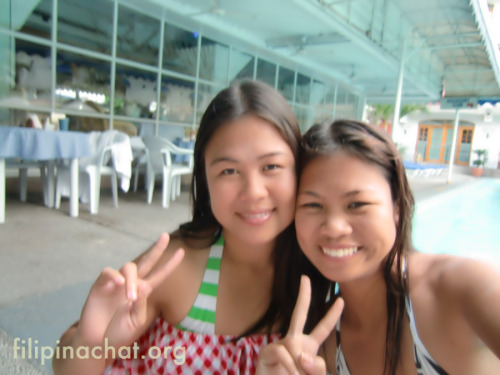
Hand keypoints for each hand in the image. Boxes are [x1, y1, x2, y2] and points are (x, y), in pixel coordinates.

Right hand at [75, 233, 183, 348]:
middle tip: (166, 236)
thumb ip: (141, 304)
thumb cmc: (118, 334)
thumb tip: (144, 284)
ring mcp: (116, 283)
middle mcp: (131, 284)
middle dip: (156, 249)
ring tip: (130, 298)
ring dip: (132, 280)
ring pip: (128, 267)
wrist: (97, 343)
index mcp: (143, 292)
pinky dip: (114, 275)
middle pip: (146, 261)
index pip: (159, 275)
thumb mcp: (135, 322)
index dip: (170, 264)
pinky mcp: (100, 285)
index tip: (182, 251)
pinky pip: (108, 272)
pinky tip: (119, 284)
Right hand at [257, 275, 343, 374]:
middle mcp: (294, 341)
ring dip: (298, 367)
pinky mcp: (267, 352)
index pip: (323, 329)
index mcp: (308, 346)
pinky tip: (287, 374)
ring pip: (294, 345)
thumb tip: (302, 354)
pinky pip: (283, 353)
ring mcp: (280, 345)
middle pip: (299, 314)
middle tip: (305, 277)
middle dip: (303, 296)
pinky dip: (289, 366)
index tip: (341, 300)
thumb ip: (317, 367)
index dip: (333, 315)